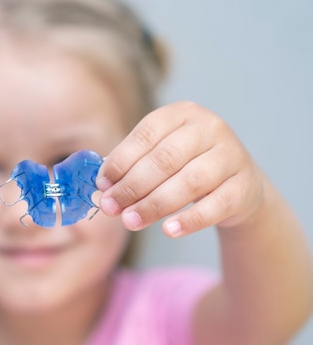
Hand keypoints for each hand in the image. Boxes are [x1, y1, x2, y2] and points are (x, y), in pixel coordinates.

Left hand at [96, 101, 266, 237]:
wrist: (239, 185)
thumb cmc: (186, 167)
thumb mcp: (159, 157)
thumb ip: (130, 167)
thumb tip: (100, 188)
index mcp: (182, 113)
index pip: (146, 135)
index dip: (120, 161)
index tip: (101, 184)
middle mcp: (210, 128)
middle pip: (164, 159)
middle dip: (132, 187)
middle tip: (110, 208)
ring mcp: (232, 156)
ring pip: (189, 182)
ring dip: (154, 205)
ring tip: (130, 221)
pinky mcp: (245, 187)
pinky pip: (215, 205)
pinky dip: (190, 220)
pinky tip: (168, 230)